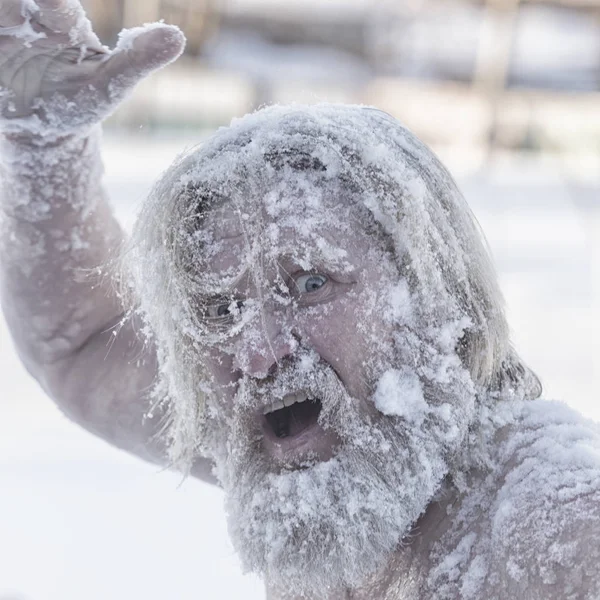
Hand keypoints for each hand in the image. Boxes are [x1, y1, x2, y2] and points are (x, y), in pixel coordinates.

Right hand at [0, 0, 184, 139]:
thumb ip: (138, 58)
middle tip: (17, 9)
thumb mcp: (111, 82)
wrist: (50, 128)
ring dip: (1, 16)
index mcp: (59, 19)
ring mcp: (2, 36)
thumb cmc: (84, 99)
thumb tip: (178, 36)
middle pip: (13, 2)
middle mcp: (25, 20)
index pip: (52, 1)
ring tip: (5, 31)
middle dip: (15, 3)